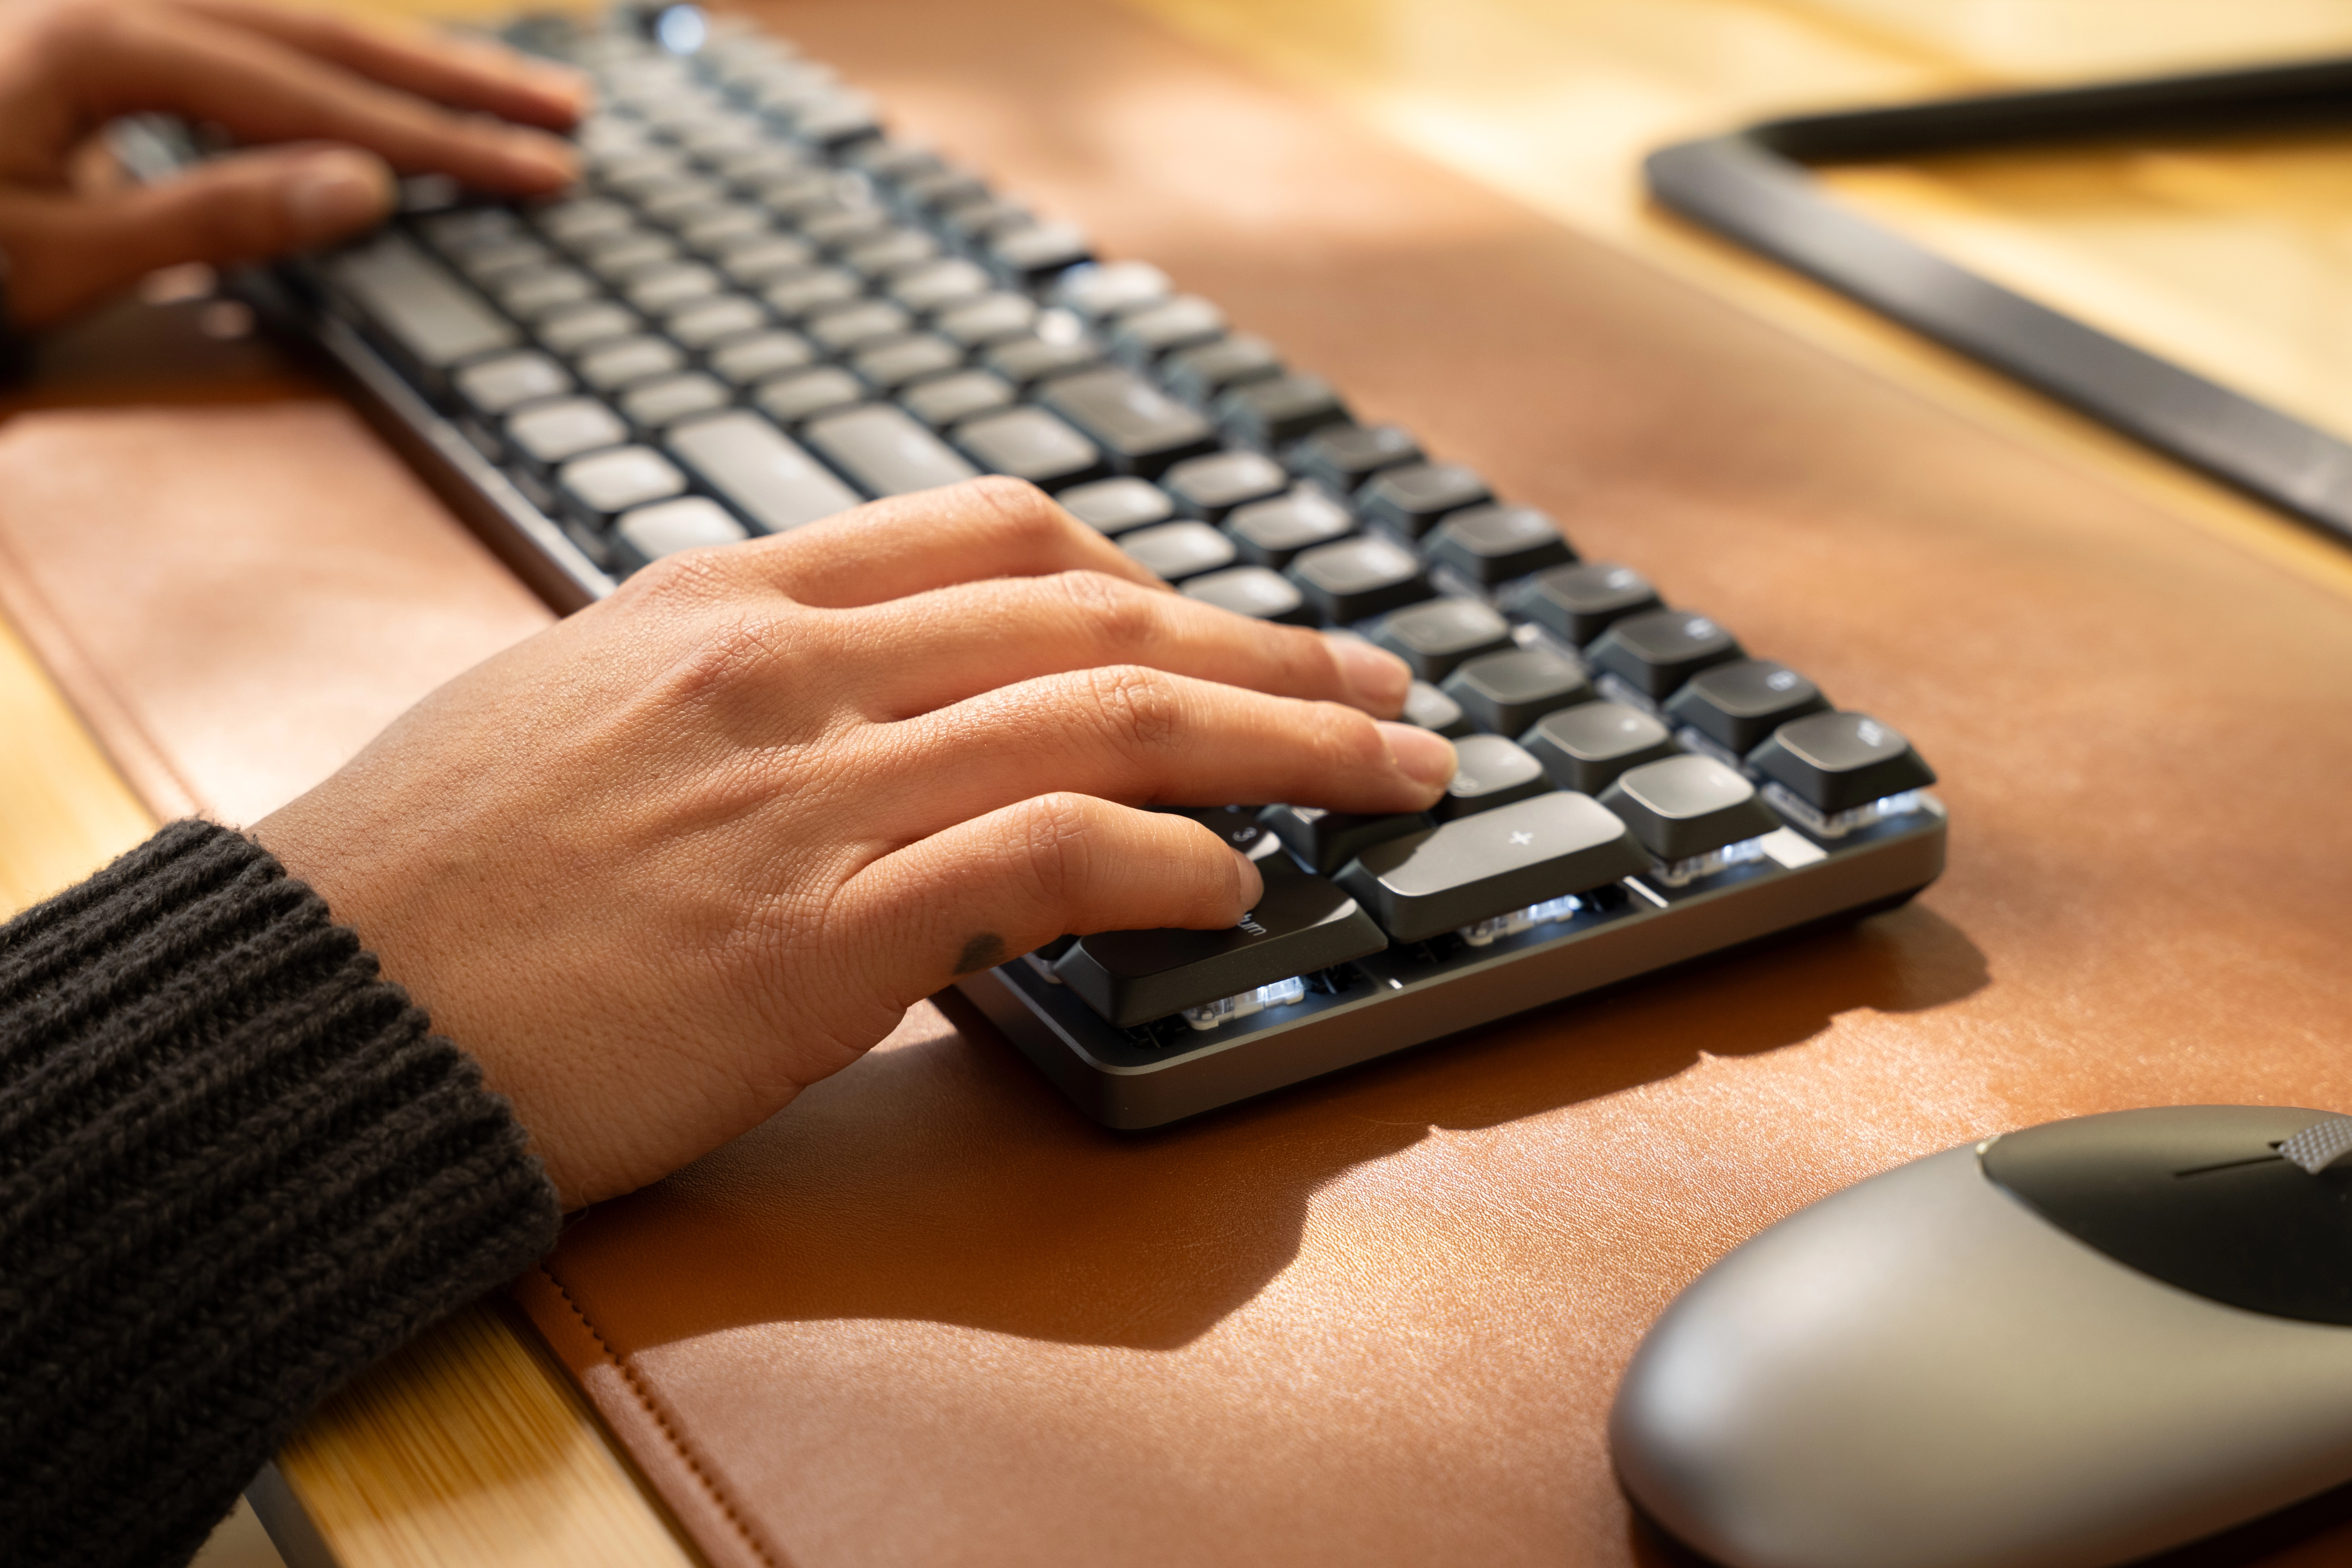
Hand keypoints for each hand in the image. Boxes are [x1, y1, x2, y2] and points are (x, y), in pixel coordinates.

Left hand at [0, 0, 585, 324]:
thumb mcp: (51, 254)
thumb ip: (211, 215)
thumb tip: (364, 185)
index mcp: (107, 43)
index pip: (316, 99)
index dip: (441, 141)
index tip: (544, 171)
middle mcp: (112, 2)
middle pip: (322, 34)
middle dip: (453, 82)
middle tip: (569, 115)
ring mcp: (101, 12)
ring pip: (288, 22)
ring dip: (403, 63)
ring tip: (507, 93)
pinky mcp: (90, 35)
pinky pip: (237, 36)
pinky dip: (324, 63)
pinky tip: (370, 87)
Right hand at [253, 481, 1455, 1207]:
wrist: (318, 1006)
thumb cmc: (437, 876)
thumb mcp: (585, 709)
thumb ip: (742, 687)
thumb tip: (878, 710)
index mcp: (728, 603)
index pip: (996, 535)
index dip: (1148, 570)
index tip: (1230, 614)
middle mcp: (786, 668)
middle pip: (1095, 610)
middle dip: (1268, 641)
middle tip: (1380, 679)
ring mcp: (807, 792)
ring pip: (1110, 710)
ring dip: (1282, 735)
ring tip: (1389, 765)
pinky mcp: (816, 932)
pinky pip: (1050, 852)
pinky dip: (1171, 855)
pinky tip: (1239, 884)